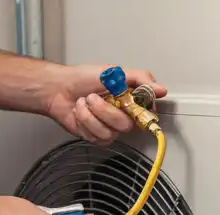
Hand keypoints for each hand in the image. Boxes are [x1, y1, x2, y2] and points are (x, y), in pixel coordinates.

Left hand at [43, 64, 167, 144]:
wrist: (58, 88)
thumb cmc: (83, 78)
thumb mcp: (114, 72)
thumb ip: (140, 79)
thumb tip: (161, 90)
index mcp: (131, 101)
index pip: (147, 113)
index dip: (139, 112)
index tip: (126, 103)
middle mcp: (123, 116)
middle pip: (126, 125)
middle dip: (105, 110)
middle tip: (92, 97)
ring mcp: (110, 128)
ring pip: (110, 133)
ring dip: (91, 115)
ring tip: (83, 103)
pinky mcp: (96, 137)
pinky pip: (96, 137)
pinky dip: (84, 121)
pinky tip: (79, 112)